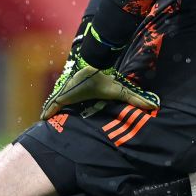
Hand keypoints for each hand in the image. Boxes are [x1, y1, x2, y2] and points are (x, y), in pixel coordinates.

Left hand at [40, 40, 159, 119]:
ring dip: (52, 112)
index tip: (72, 120)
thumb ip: (135, 100)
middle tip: (55, 125)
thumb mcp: (120, 93)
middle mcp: (76, 96)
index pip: (80, 106)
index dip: (75, 113)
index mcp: (87, 97)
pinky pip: (54, 106)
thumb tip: (152, 106)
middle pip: (67, 106)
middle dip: (61, 114)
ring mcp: (68, 96)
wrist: (94, 71)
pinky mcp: (63, 96)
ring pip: (58, 106)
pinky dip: (48, 111)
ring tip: (46, 121)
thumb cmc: (105, 82)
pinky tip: (42, 118)